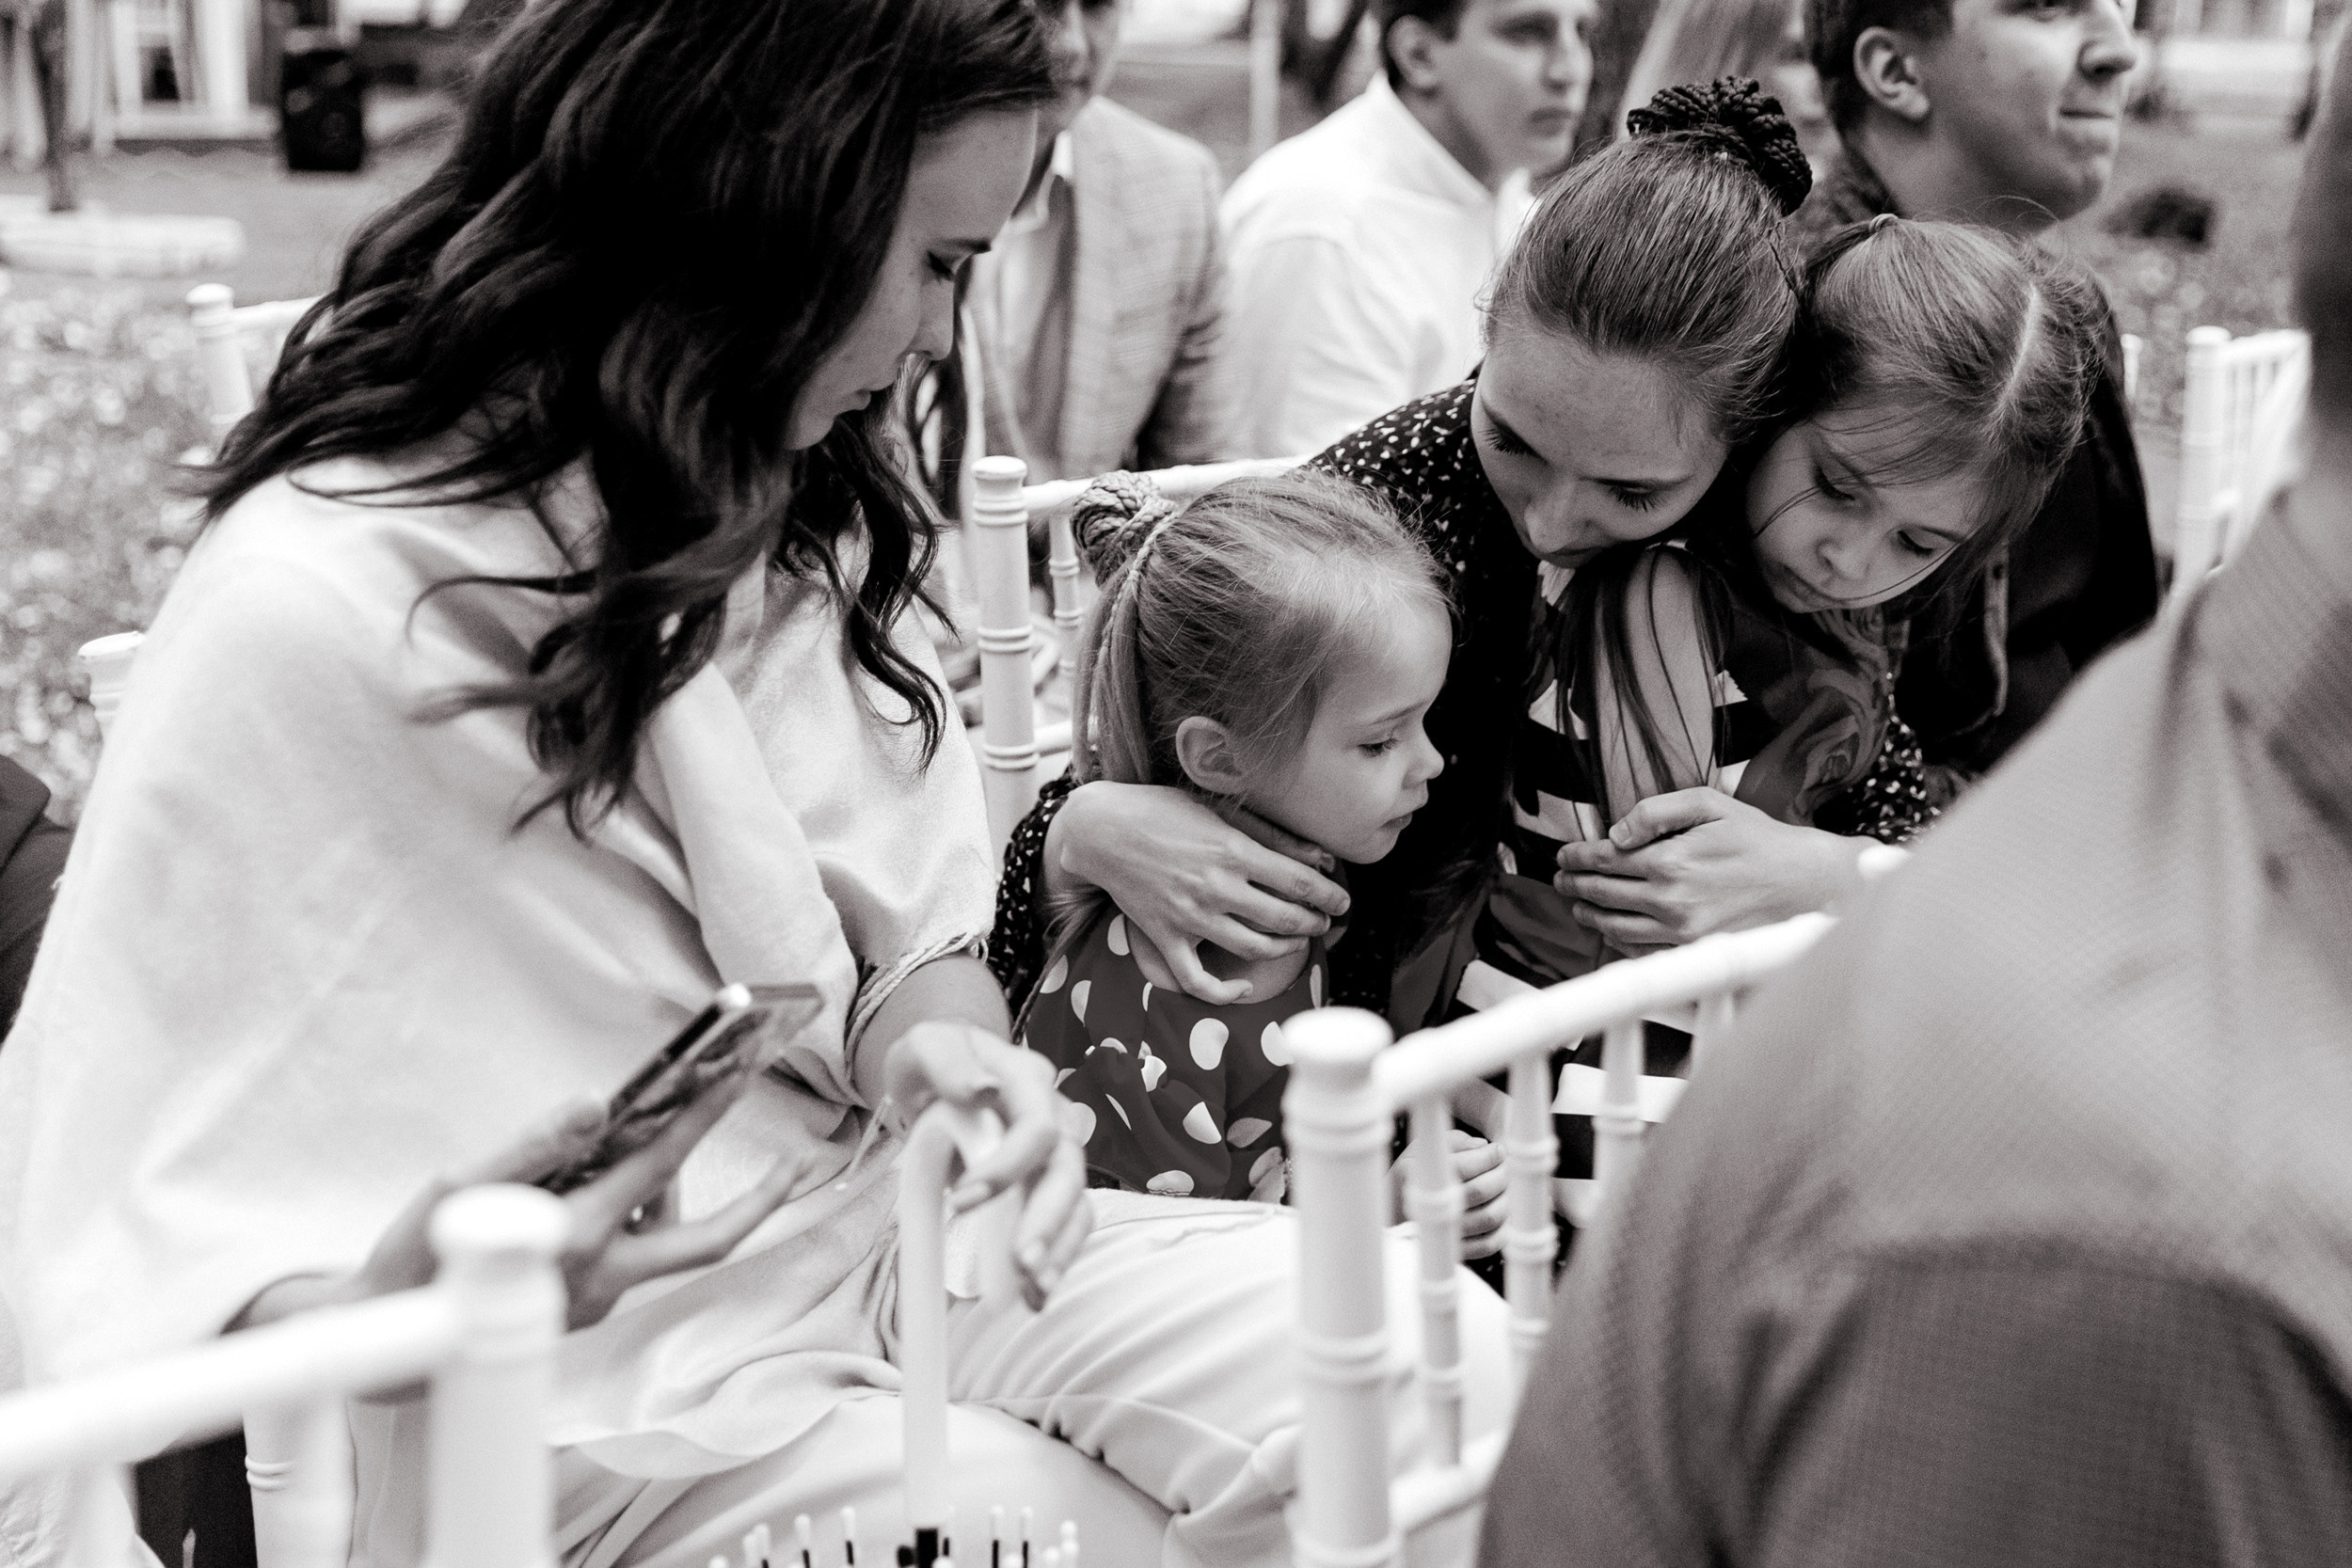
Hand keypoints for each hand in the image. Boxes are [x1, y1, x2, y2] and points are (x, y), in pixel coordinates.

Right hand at [236, 1060, 809, 1337]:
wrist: (383, 1347)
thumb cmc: (412, 1262)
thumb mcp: (460, 1187)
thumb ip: (533, 1144)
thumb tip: (597, 1102)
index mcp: (577, 1239)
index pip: (659, 1166)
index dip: (702, 1116)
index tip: (737, 1073)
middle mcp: (599, 1277)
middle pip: (704, 1241)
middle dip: (759, 1201)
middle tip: (800, 1164)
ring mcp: (595, 1301)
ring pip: (661, 1243)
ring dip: (674, 1196)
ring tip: (661, 1136)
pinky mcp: (582, 1310)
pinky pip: (629, 1255)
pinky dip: (634, 1216)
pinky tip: (609, 1184)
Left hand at [883, 1020, 1090, 1309]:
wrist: (939, 1075)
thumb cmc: (933, 1061)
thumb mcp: (925, 1046)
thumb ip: (947, 1061)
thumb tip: (981, 1089)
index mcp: (1026, 1080)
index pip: (1036, 1127)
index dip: (1008, 1166)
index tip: (961, 1202)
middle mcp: (1053, 1116)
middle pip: (1068, 1169)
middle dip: (1047, 1220)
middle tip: (1021, 1263)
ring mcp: (1055, 1152)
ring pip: (1076, 1201)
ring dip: (1060, 1248)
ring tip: (1036, 1290)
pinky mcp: (1047, 1184)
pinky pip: (1067, 1222)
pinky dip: (1058, 1258)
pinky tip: (1037, 1293)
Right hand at [1048, 782, 1350, 1004]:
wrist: (1101, 830)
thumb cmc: (1162, 811)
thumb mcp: (1220, 810)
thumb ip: (1272, 836)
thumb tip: (1320, 858)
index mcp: (1232, 851)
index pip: (1299, 883)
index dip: (1330, 896)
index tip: (1343, 901)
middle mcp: (1214, 888)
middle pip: (1283, 918)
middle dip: (1315, 923)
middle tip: (1325, 921)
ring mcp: (1189, 918)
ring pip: (1253, 949)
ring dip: (1285, 948)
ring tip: (1296, 939)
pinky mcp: (1165, 938)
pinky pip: (1196, 980)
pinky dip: (1224, 990)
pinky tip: (1243, 985)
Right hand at [1391, 1130, 1508, 1260]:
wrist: (1394, 1209)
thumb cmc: (1415, 1173)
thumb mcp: (1425, 1149)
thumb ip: (1453, 1142)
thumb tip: (1481, 1146)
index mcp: (1418, 1178)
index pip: (1462, 1167)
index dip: (1487, 1157)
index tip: (1497, 1150)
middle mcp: (1428, 1209)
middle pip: (1479, 1191)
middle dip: (1499, 1174)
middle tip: (1502, 1165)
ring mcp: (1443, 1235)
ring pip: (1489, 1218)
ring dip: (1503, 1198)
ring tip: (1499, 1186)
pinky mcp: (1456, 1253)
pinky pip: (1489, 1245)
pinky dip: (1500, 1228)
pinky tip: (1495, 1209)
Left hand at [1554, 788, 1866, 953]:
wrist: (1805, 882)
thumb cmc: (1760, 840)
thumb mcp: (1710, 804)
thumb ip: (1657, 811)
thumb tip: (1616, 831)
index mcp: (1670, 860)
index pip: (1603, 861)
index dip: (1576, 858)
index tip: (1564, 856)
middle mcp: (1670, 900)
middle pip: (1602, 895)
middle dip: (1574, 885)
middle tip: (1562, 879)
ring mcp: (1681, 931)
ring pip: (1615, 927)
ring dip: (1589, 914)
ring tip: (1579, 904)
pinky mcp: (1694, 950)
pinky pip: (1642, 950)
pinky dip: (1619, 940)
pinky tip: (1613, 929)